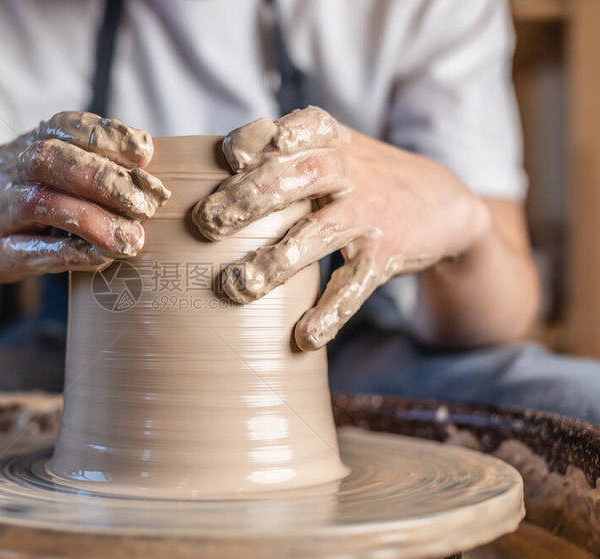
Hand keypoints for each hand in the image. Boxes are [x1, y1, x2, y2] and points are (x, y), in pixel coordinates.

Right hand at [0, 111, 169, 282]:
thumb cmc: (10, 188)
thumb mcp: (37, 161)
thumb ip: (85, 162)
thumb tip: (149, 175)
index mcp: (31, 142)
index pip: (71, 127)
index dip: (111, 137)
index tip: (145, 152)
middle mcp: (13, 170)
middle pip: (57, 162)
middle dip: (109, 180)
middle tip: (150, 202)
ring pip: (45, 205)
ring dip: (95, 220)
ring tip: (133, 239)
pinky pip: (36, 252)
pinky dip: (73, 254)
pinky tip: (104, 258)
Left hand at [192, 107, 490, 349]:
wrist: (441, 201)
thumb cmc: (358, 176)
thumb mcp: (329, 150)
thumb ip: (279, 154)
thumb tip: (210, 169)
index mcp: (331, 140)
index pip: (298, 130)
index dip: (266, 139)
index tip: (232, 156)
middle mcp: (351, 172)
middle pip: (301, 177)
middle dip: (253, 197)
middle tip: (208, 223)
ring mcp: (370, 214)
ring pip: (321, 234)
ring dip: (277, 260)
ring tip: (236, 285)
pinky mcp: (385, 256)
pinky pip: (353, 287)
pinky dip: (329, 314)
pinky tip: (304, 336)